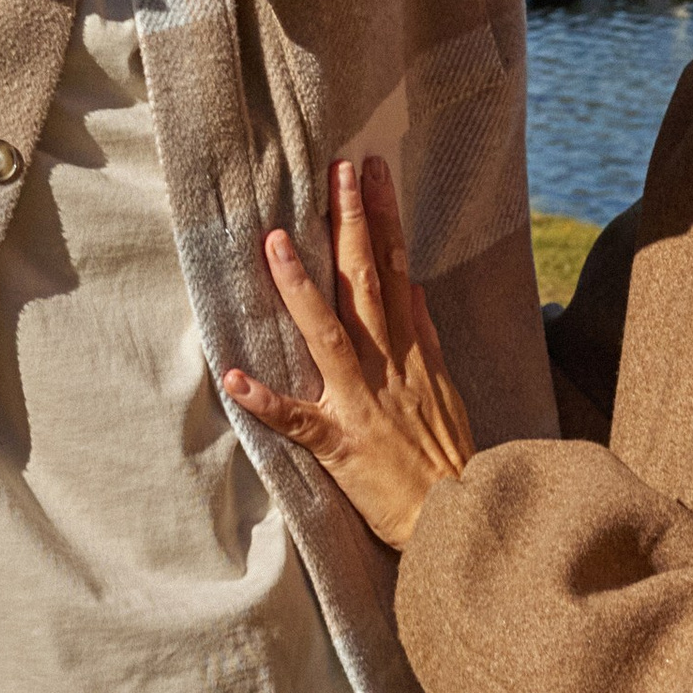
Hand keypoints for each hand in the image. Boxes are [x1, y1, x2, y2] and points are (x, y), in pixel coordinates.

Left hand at [223, 155, 472, 548]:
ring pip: (329, 335)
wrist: (457, 520)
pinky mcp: (342, 446)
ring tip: (273, 243)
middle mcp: (388, 367)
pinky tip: (234, 377)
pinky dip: (267, 401)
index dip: (384, 217)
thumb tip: (413, 287)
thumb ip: (425, 338)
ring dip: (300, 289)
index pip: (397, 269)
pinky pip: (299, 421)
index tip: (372, 171)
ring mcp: (363, 404)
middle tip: (337, 172)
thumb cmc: (450, 459)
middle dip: (352, 225)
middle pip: (366, 284)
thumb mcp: (446, 389)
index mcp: (412, 352)